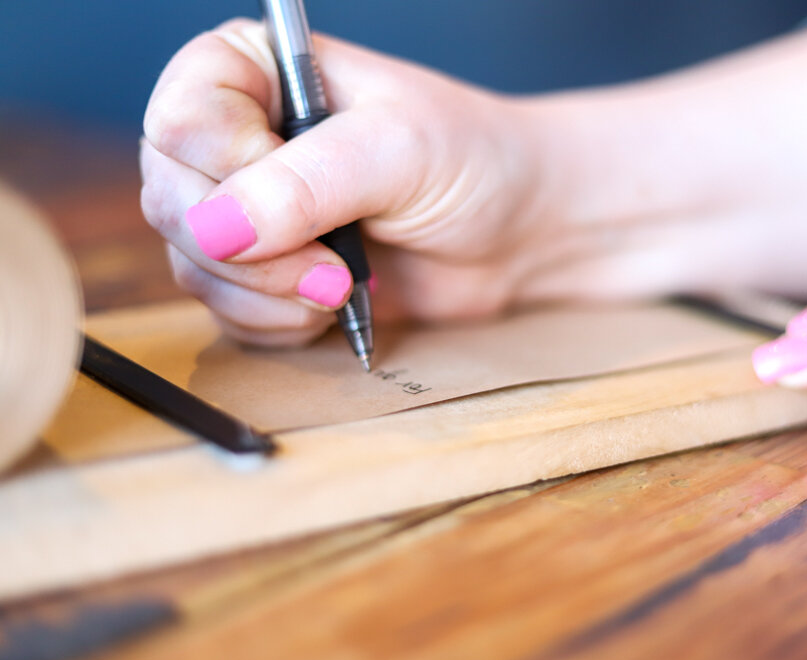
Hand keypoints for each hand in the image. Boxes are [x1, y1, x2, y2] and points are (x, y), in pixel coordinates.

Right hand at [141, 19, 545, 344]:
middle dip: (252, 252)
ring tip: (346, 285)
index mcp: (257, 75)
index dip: (230, 171)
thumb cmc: (474, 163)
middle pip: (171, 200)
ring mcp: (250, 212)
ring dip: (268, 294)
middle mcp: (239, 140)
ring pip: (195, 265)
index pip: (182, 120)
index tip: (308, 198)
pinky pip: (228, 313)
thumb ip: (308, 184)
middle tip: (334, 267)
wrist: (521, 231)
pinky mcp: (269, 274)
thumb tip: (219, 229)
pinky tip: (335, 307)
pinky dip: (277, 324)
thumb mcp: (398, 152)